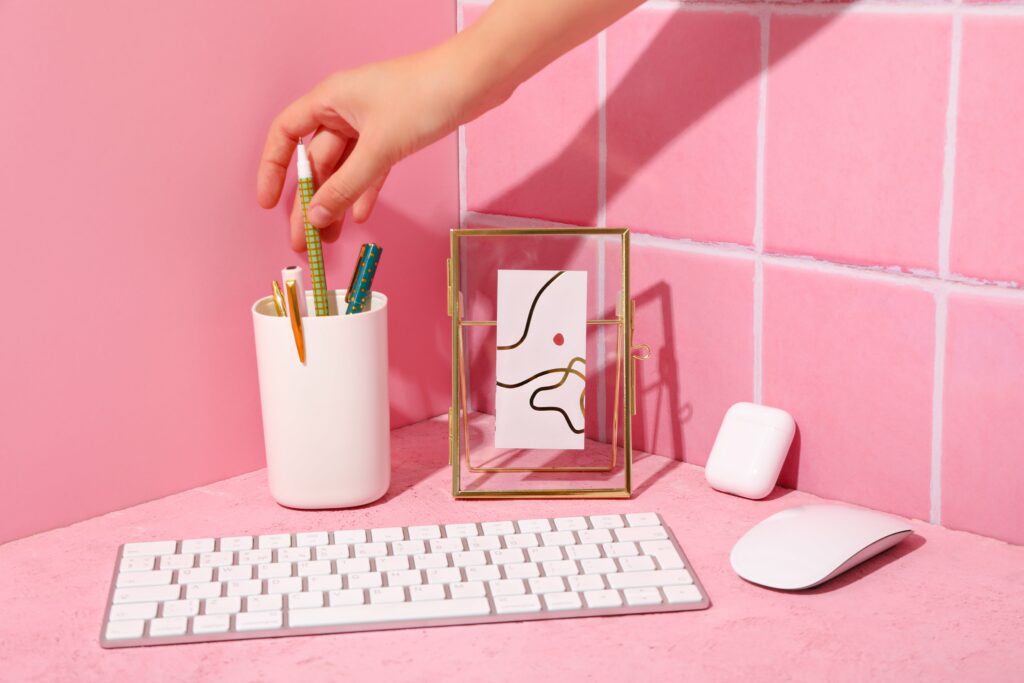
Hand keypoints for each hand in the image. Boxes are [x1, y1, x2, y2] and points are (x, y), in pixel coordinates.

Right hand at [257, 48, 470, 249]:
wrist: (473, 81)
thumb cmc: (424, 96)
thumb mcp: (379, 147)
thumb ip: (345, 185)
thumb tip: (316, 216)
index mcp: (329, 99)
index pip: (285, 135)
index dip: (273, 169)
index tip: (270, 202)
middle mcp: (344, 110)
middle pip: (315, 161)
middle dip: (309, 201)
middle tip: (304, 239)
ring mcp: (370, 123)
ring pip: (343, 169)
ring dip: (335, 202)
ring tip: (328, 237)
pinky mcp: (393, 135)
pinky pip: (369, 169)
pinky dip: (364, 191)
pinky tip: (359, 216)